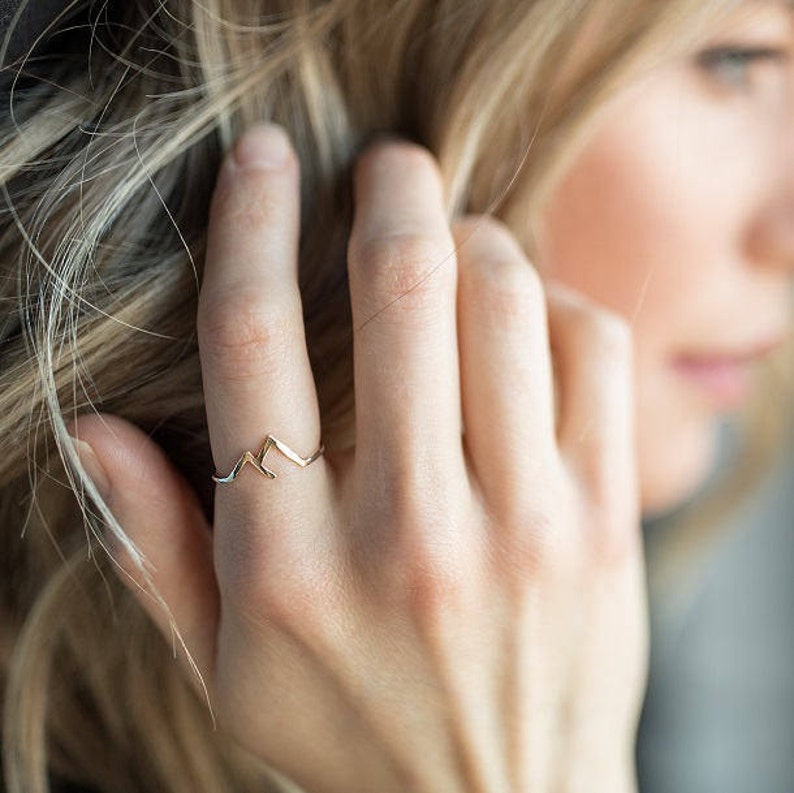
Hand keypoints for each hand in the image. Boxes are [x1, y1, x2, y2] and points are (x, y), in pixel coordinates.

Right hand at [69, 123, 648, 792]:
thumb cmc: (353, 735)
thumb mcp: (223, 667)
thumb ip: (155, 546)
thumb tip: (97, 429)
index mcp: (291, 563)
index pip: (251, 343)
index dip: (250, 223)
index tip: (263, 158)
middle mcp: (408, 531)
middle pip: (398, 291)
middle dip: (391, 191)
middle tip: (389, 162)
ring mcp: (520, 527)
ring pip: (505, 304)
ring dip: (478, 238)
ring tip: (459, 238)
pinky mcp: (602, 527)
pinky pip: (595, 359)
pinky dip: (560, 305)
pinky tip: (530, 317)